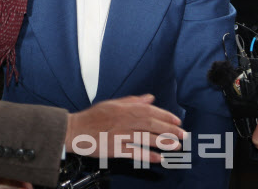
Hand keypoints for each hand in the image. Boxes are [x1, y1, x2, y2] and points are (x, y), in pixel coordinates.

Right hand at [65, 94, 185, 163]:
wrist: (75, 130)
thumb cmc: (93, 116)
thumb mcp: (113, 103)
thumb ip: (133, 101)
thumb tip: (150, 98)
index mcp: (126, 108)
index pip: (151, 111)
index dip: (166, 116)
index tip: (178, 121)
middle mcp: (125, 120)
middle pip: (152, 124)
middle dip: (169, 130)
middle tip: (183, 135)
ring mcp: (121, 135)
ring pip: (146, 138)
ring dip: (163, 142)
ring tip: (176, 147)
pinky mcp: (115, 149)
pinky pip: (134, 152)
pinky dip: (147, 155)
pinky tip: (158, 159)